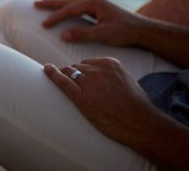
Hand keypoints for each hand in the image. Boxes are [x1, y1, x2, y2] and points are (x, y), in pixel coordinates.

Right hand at [34, 0, 149, 46]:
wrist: (145, 31)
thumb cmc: (126, 32)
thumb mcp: (104, 34)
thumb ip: (83, 34)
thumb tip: (62, 35)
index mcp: (94, 3)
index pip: (69, 9)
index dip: (55, 17)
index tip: (43, 25)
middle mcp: (95, 0)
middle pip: (68, 0)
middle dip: (51, 2)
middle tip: (35, 3)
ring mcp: (98, 3)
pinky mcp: (101, 9)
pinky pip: (79, 4)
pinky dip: (68, 3)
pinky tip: (66, 4)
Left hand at [43, 58, 157, 146]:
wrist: (142, 125)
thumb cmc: (137, 106)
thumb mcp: (127, 80)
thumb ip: (112, 73)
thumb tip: (97, 72)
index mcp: (110, 64)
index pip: (87, 62)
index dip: (82, 71)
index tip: (81, 79)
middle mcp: (99, 71)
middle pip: (76, 67)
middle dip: (73, 76)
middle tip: (76, 88)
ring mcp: (90, 84)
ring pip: (68, 73)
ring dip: (64, 77)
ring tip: (61, 83)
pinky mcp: (82, 99)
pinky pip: (62, 82)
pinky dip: (52, 74)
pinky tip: (46, 69)